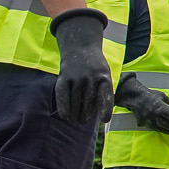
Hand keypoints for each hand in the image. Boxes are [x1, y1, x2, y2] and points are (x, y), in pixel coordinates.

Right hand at [50, 8, 114, 127]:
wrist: (81, 47)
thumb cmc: (95, 68)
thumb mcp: (104, 75)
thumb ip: (103, 92)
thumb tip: (99, 115)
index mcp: (104, 76)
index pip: (105, 94)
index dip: (105, 108)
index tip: (104, 119)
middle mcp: (90, 76)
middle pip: (88, 102)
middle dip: (86, 114)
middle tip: (83, 121)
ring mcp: (76, 77)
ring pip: (75, 101)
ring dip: (75, 114)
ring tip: (75, 121)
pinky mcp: (63, 77)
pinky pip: (62, 96)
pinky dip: (63, 107)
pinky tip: (65, 116)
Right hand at [116, 72, 168, 130]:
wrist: (135, 98)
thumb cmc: (151, 96)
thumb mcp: (164, 97)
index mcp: (159, 107)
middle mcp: (153, 115)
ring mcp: (148, 121)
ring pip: (163, 129)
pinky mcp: (144, 125)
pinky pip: (156, 129)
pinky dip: (163, 128)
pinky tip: (167, 127)